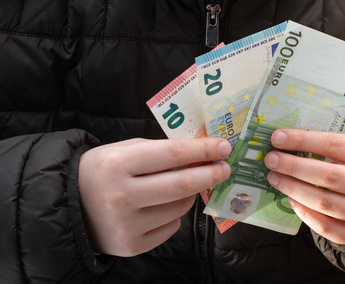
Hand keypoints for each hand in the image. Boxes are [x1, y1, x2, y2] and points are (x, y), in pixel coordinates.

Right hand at [78, 137, 230, 256]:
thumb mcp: (122, 150)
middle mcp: (121, 196)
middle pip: (182, 185)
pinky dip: (174, 214)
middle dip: (210, 174)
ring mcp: (127, 225)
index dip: (202, 149)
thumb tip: (201, 153)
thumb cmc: (102, 171)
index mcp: (117, 164)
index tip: (223, 146)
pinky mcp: (132, 245)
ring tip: (181, 186)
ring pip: (180, 207)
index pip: (172, 154)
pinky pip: (171, 227)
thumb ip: (159, 150)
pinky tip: (159, 206)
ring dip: (190, 194)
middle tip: (225, 168)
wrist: (71, 206)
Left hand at [264, 129, 344, 244]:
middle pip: (328, 176)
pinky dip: (306, 214)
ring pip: (325, 203)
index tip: (277, 137)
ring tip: (274, 178)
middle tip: (271, 160)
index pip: (335, 145)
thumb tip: (289, 144)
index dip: (303, 140)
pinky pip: (328, 228)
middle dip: (293, 166)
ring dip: (294, 189)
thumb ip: (334, 149)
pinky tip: (292, 200)